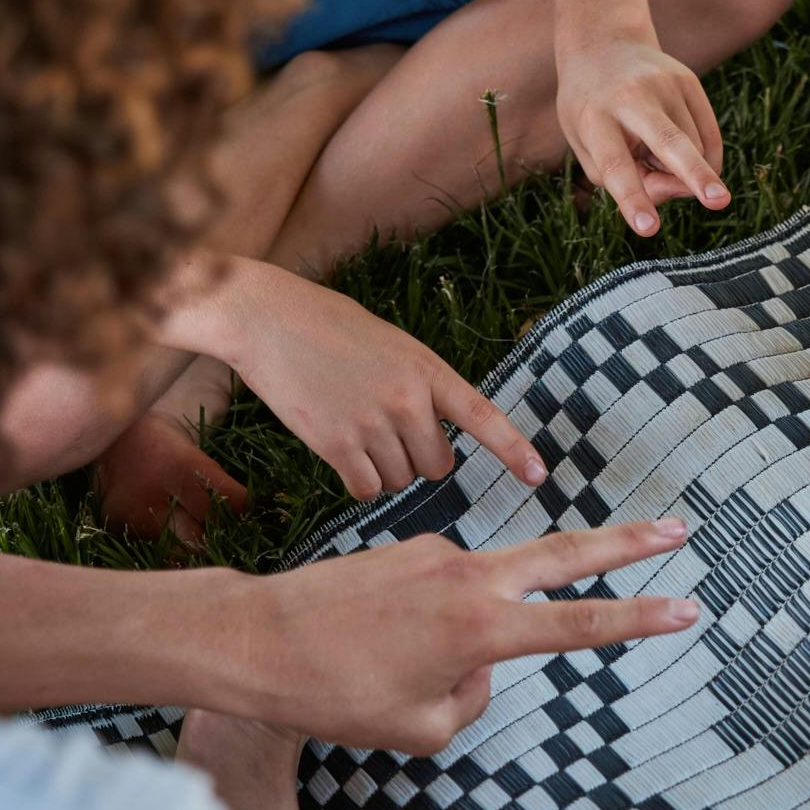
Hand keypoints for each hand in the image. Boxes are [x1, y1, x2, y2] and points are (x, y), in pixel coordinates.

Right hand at [224, 265, 545, 500]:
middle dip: (419, 461)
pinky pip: (367, 490)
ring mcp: (372, 424)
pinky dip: (359, 482)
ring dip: (385, 471)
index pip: (483, 416)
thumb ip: (420, 387)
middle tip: (388, 433)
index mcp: (429, 370)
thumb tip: (433, 441)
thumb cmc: (330, 327)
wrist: (268, 319)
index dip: (514, 450)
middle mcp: (408, 400)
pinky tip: (343, 454)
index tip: (540, 476)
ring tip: (357, 430)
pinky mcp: (335, 444)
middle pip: (438, 466)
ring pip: (400, 482)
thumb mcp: (392, 345)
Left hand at [226, 521, 701, 754]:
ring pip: (486, 594)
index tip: (688, 607)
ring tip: (387, 672)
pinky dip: (428, 625)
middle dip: (628, 543)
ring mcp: (438, 552)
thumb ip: (472, 699)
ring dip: (470, 632)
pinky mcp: (408, 547)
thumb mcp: (419, 731)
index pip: (582, 624)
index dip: (641, 619)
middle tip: (678, 526)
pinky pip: (441, 595)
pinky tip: (370, 650)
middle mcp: (469, 577)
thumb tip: (481, 664)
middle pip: (568, 554)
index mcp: (482, 628)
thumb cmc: (334, 694)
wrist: (255, 638)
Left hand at [555, 37, 727, 236]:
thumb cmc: (590, 109)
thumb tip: (682, 189)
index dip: (633, 199)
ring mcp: (665, 85)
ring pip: (693, 151)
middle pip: (669, 142)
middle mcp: (632, 98)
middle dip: (694, 174)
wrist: (604, 44)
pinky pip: (710, 137)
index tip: (648, 228)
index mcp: (594, 118)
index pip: (616, 166)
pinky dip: (702, 159)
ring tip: (650, 148)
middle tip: (718, 202)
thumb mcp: (586, 145)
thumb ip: (621, 178)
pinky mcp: (689, 81)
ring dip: (680, 170)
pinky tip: (683, 155)